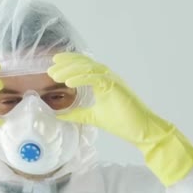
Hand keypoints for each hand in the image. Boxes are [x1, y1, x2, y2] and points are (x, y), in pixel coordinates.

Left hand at [47, 52, 192, 185]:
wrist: (141, 130)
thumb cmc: (121, 122)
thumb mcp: (91, 116)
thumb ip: (76, 113)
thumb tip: (58, 115)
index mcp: (103, 81)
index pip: (84, 65)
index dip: (69, 62)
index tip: (54, 63)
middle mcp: (108, 76)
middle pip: (84, 63)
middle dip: (66, 64)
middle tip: (50, 68)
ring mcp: (113, 80)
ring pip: (88, 68)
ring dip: (70, 70)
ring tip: (55, 75)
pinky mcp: (116, 86)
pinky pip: (95, 78)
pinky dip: (81, 78)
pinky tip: (68, 82)